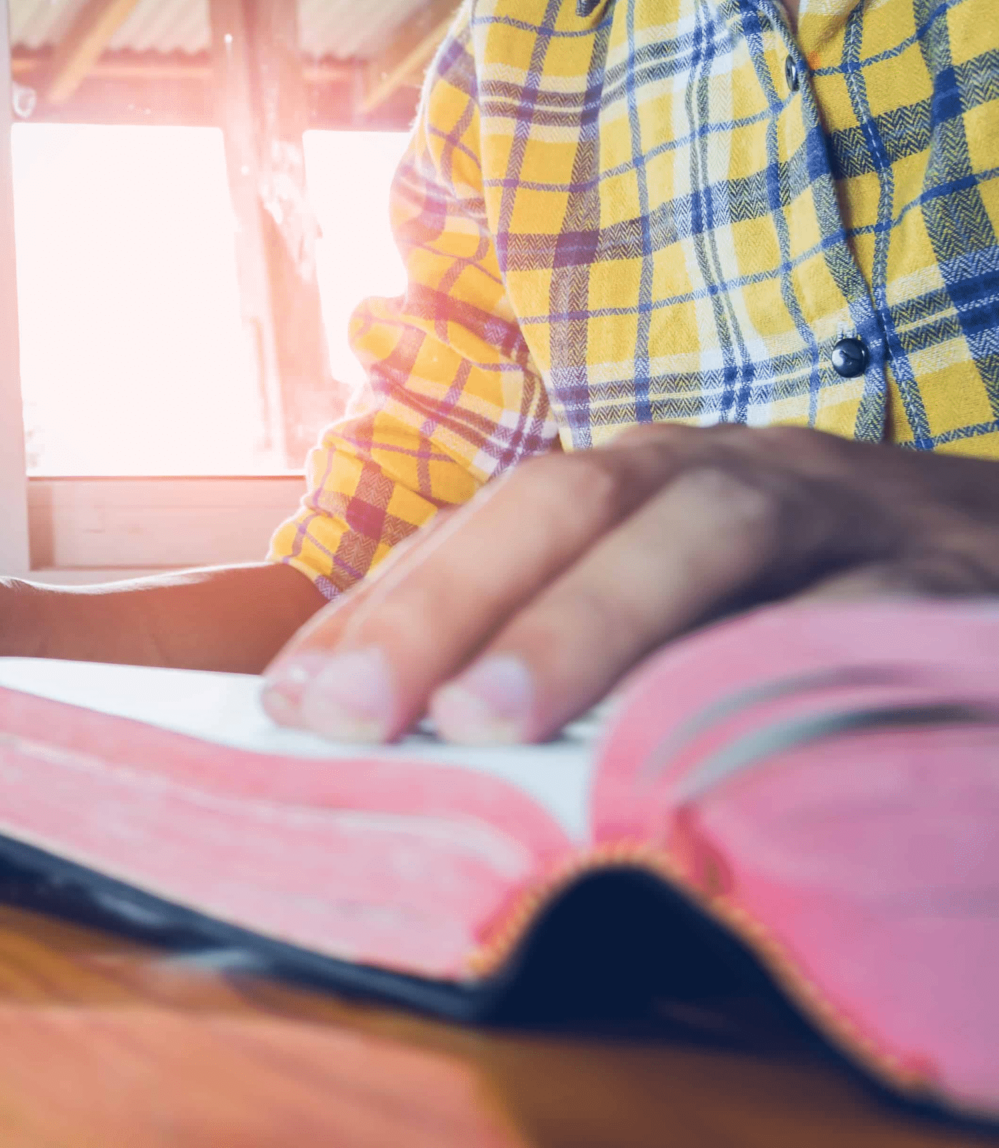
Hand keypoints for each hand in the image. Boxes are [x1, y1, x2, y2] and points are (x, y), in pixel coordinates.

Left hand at [260, 425, 998, 744]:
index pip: (502, 520)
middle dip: (455, 601)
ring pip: (711, 533)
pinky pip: (864, 619)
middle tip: (357, 711)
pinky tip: (685, 753)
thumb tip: (367, 718)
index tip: (293, 700)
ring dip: (592, 622)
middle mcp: (745, 474)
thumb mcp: (691, 609)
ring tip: (492, 721)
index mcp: (661, 479)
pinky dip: (772, 675)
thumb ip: (561, 645)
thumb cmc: (827, 611)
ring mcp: (859, 517)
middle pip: (583, 500)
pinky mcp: (957, 589)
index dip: (393, 601)